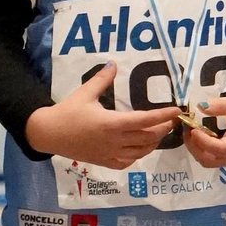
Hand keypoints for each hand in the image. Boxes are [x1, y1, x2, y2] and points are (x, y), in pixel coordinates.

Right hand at [24, 61, 180, 168]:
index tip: (176, 110)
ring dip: (153, 142)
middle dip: (162, 128)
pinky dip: (138, 155)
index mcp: (111, 123)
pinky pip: (128, 161)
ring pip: (141, 151)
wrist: (48, 134)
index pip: (145, 120)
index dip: (163, 116)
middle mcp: (115, 140)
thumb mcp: (84, 93)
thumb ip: (102, 79)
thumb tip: (114, 63)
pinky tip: (140, 148)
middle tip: (169, 120)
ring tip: (158, 132)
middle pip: (148, 137)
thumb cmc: (66, 112)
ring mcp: (110, 153)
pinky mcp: (104, 161)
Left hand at [183, 95, 225, 167]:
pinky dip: (199, 149)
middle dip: (193, 145)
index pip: (220, 149)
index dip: (203, 141)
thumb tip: (201, 106)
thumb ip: (222, 105)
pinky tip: (197, 135)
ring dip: (194, 148)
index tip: (193, 128)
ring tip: (190, 129)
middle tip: (187, 127)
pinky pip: (209, 159)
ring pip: (206, 161)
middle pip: (209, 160)